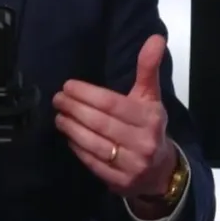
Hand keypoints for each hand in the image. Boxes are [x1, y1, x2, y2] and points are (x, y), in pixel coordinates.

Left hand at [52, 34, 177, 200]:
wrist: (161, 171)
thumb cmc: (150, 127)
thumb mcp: (151, 97)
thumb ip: (148, 68)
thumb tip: (155, 38)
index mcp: (150, 118)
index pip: (112, 104)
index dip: (87, 94)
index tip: (68, 86)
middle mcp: (143, 142)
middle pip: (100, 123)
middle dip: (75, 109)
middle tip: (57, 99)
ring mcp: (132, 165)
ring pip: (95, 144)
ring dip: (72, 129)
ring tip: (59, 116)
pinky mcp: (121, 182)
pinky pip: (93, 163)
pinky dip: (78, 149)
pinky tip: (68, 137)